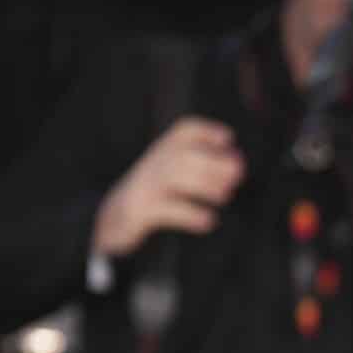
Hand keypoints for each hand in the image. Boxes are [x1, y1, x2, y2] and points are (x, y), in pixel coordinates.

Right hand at [93, 117, 243, 258]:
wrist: (113, 218)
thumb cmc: (153, 194)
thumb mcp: (171, 173)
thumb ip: (200, 166)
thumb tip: (236, 165)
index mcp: (162, 152)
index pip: (183, 132)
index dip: (206, 131)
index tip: (227, 138)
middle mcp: (152, 164)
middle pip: (182, 154)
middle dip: (213, 161)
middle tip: (238, 172)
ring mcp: (144, 186)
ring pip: (173, 177)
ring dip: (204, 184)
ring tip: (225, 195)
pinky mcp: (139, 210)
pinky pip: (165, 209)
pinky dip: (190, 214)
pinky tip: (209, 220)